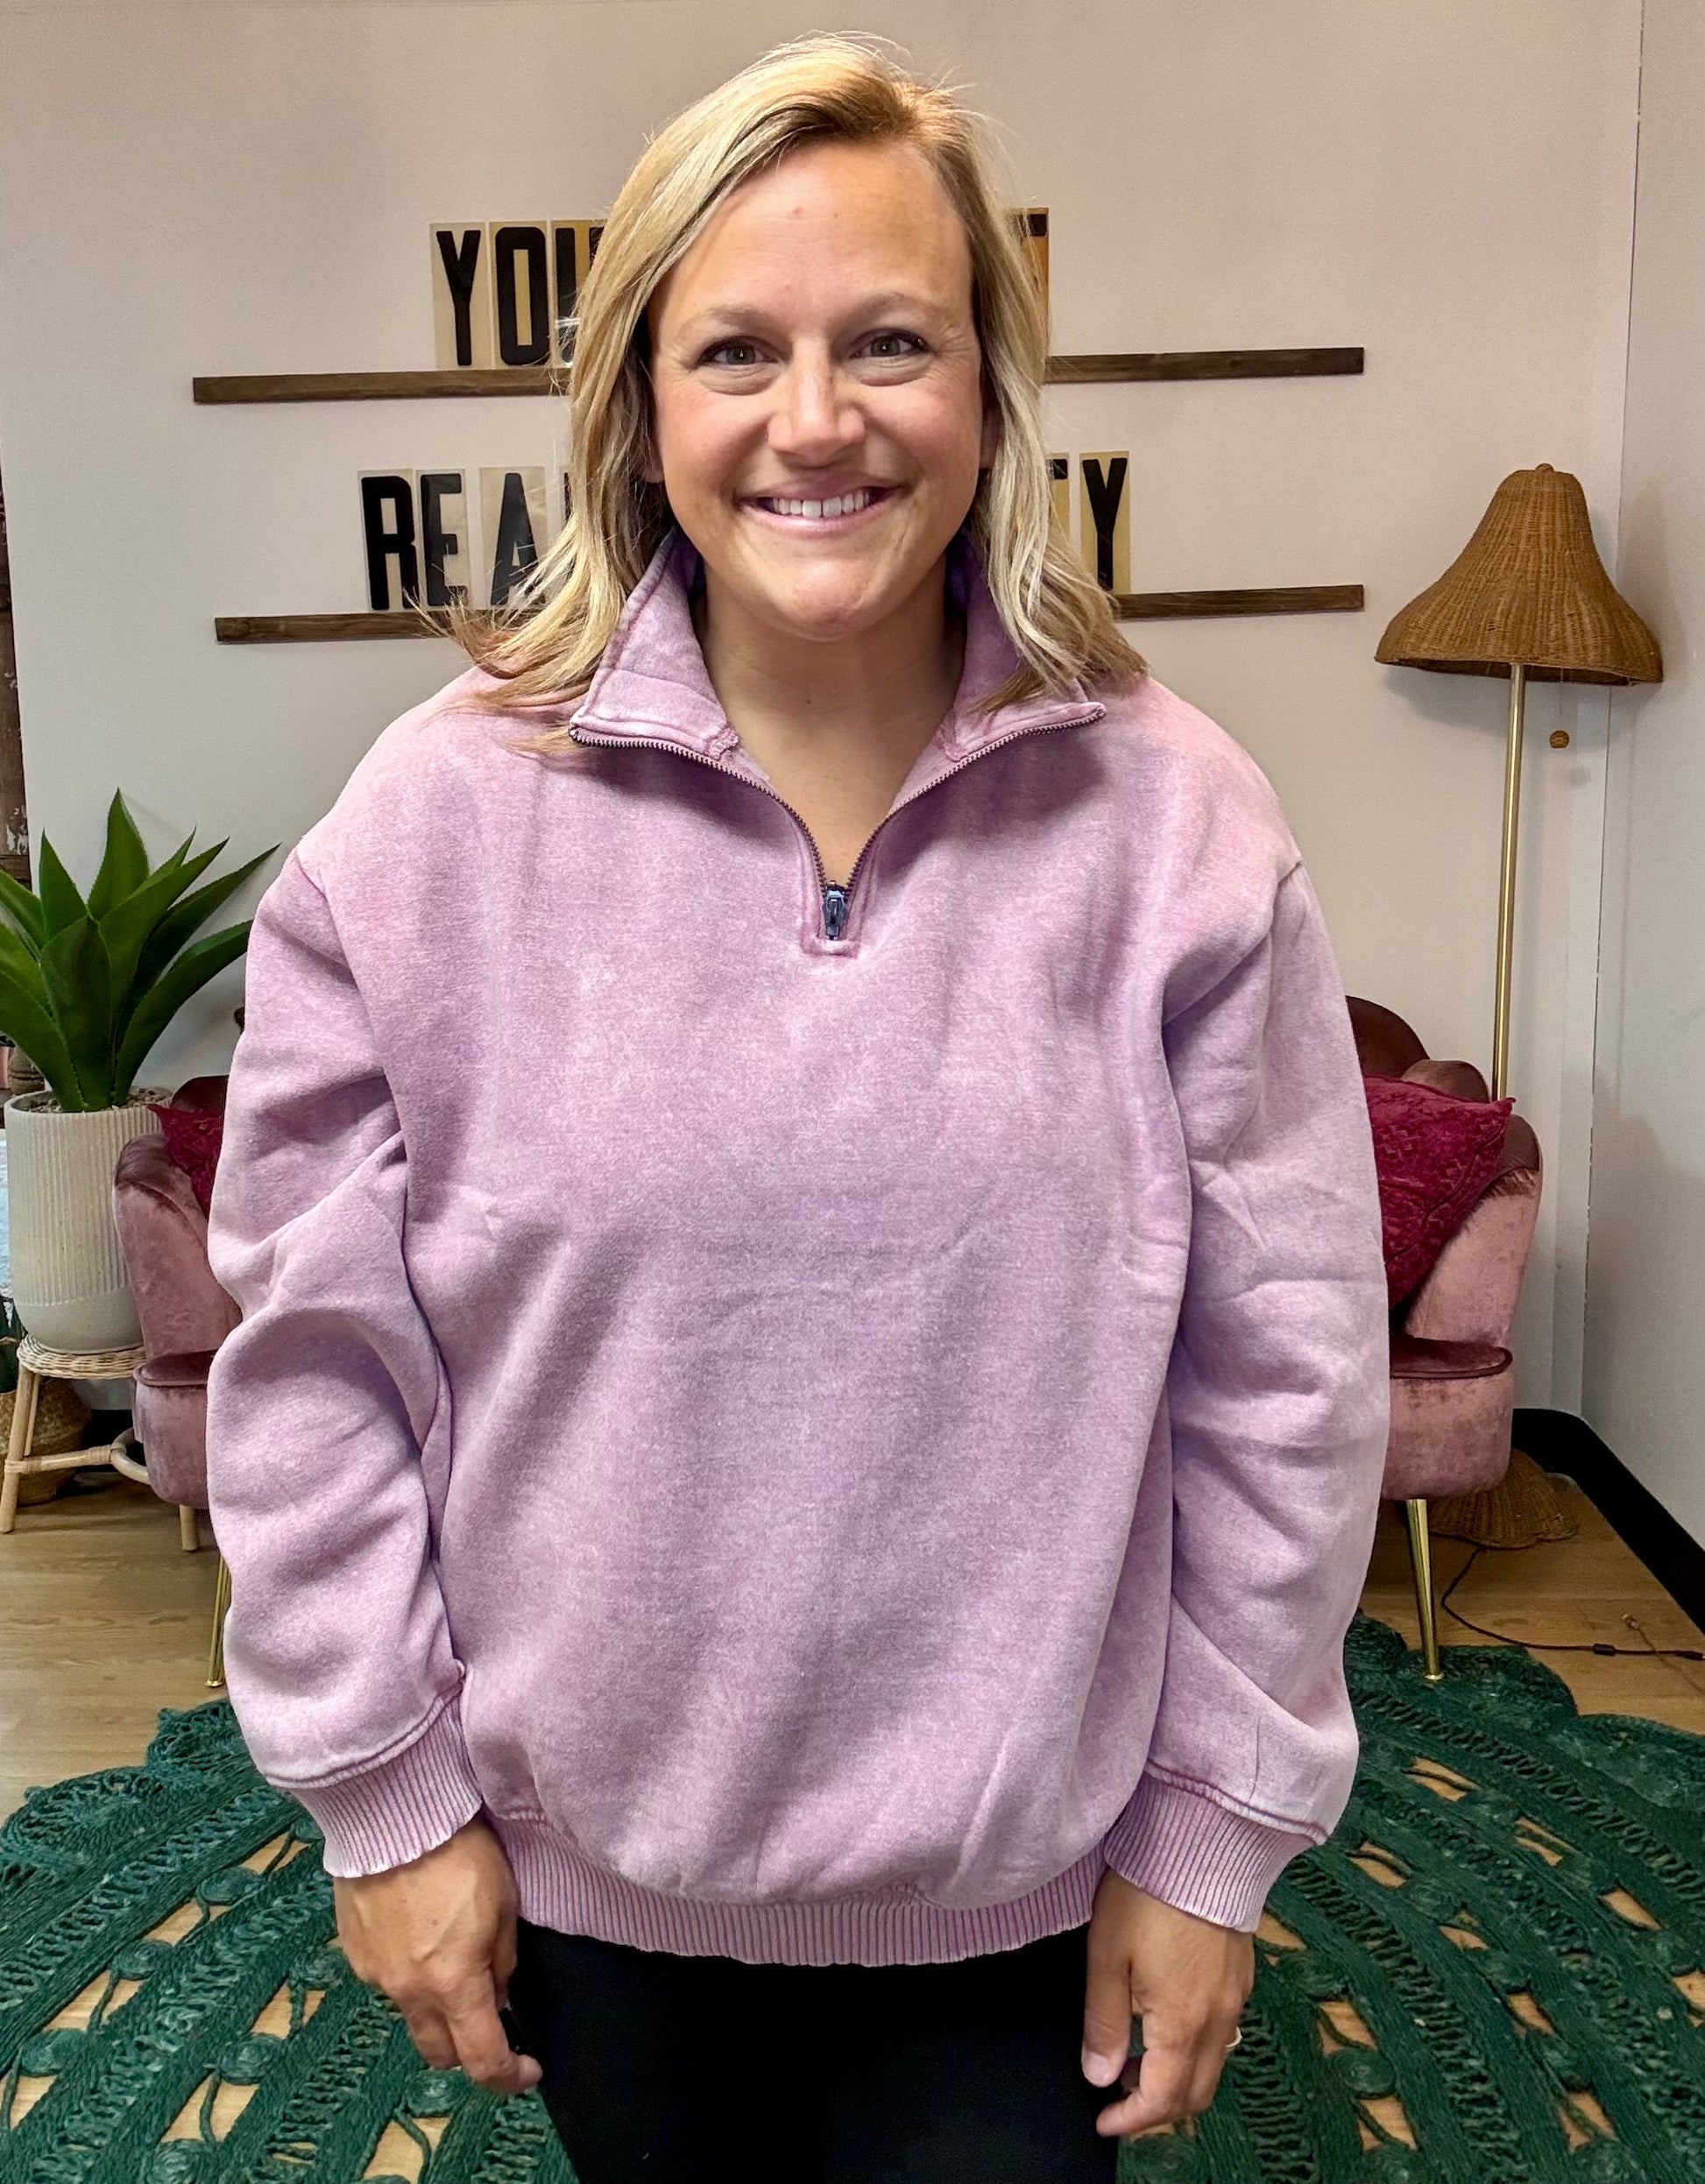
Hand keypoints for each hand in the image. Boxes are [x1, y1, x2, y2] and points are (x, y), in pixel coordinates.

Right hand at [332, 1812, 543, 2096]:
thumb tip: (498, 1996)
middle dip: (467, 2048)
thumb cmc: (461, 1853)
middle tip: (488, 2016)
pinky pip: (387, 1981)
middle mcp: (409, 1992)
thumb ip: (502, 1963)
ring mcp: (376, 1976)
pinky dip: (408, 1973)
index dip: (510, 2076)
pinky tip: (416, 1932)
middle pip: (439, 2054)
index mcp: (453, 1984)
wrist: (395, 1815)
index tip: (528, 2068)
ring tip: (448, 1957)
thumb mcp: (505, 1906)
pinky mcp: (354, 1954)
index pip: (482, 2060)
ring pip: (411, 2016)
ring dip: (435, 2007)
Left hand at [1080, 1867, 1253, 2139]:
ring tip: (1136, 2059)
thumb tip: (1099, 2075)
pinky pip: (1223, 2033)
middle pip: (1196, 2094)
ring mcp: (1236, 1998)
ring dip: (1178, 2078)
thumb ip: (1102, 2023)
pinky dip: (1195, 2048)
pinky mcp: (1241, 1975)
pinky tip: (1165, 2023)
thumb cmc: (1148, 1895)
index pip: (1163, 2099)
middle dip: (1158, 2108)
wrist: (1202, 1844)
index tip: (1104, 2122)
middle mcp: (1219, 2020)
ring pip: (1213, 2065)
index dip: (1131, 2120)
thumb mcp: (1107, 1957)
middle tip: (1118, 2097)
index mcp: (1184, 2025)